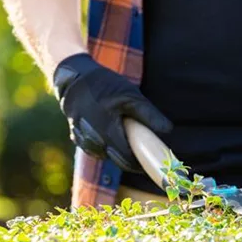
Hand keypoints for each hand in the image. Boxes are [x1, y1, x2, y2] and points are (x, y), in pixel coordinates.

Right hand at [53, 53, 172, 171]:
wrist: (74, 77)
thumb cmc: (105, 85)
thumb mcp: (130, 96)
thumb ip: (149, 115)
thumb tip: (168, 130)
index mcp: (107, 132)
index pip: (127, 159)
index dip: (141, 163)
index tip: (153, 162)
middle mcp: (93, 140)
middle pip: (117, 160)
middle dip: (132, 160)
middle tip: (145, 154)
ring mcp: (82, 140)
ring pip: (106, 155)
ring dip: (118, 152)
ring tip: (129, 140)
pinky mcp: (76, 137)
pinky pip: (95, 149)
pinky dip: (105, 146)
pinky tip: (111, 135)